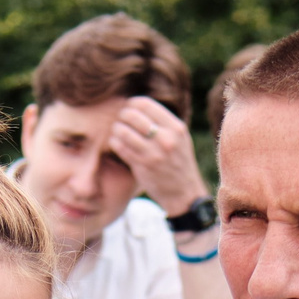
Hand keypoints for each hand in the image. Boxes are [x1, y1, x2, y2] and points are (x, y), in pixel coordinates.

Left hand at [105, 96, 207, 217]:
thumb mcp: (180, 139)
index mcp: (176, 128)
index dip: (132, 103)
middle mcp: (166, 139)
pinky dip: (114, 142)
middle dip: (122, 116)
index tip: (128, 108)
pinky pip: (120, 147)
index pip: (146, 104)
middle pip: (132, 115)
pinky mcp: (142, 166)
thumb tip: (137, 106)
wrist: (184, 194)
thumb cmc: (179, 163)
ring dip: (116, 129)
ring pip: (123, 131)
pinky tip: (116, 143)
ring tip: (117, 132)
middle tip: (120, 120)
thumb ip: (163, 123)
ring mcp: (154, 153)